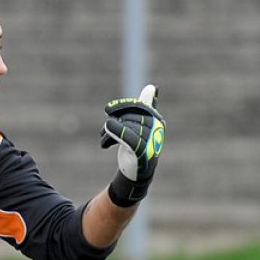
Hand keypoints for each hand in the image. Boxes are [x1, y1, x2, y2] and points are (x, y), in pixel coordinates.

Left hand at [99, 83, 165, 206]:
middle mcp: (156, 129)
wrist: (137, 171)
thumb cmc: (137, 145)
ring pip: (125, 127)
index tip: (108, 110)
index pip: (138, 106)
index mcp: (157, 120)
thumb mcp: (140, 125)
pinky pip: (127, 138)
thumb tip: (152, 87)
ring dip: (108, 133)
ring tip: (103, 139)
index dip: (122, 106)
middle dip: (113, 121)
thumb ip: (145, 106)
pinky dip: (114, 135)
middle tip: (104, 130)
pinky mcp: (142, 152)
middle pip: (129, 117)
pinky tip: (104, 142)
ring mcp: (150, 141)